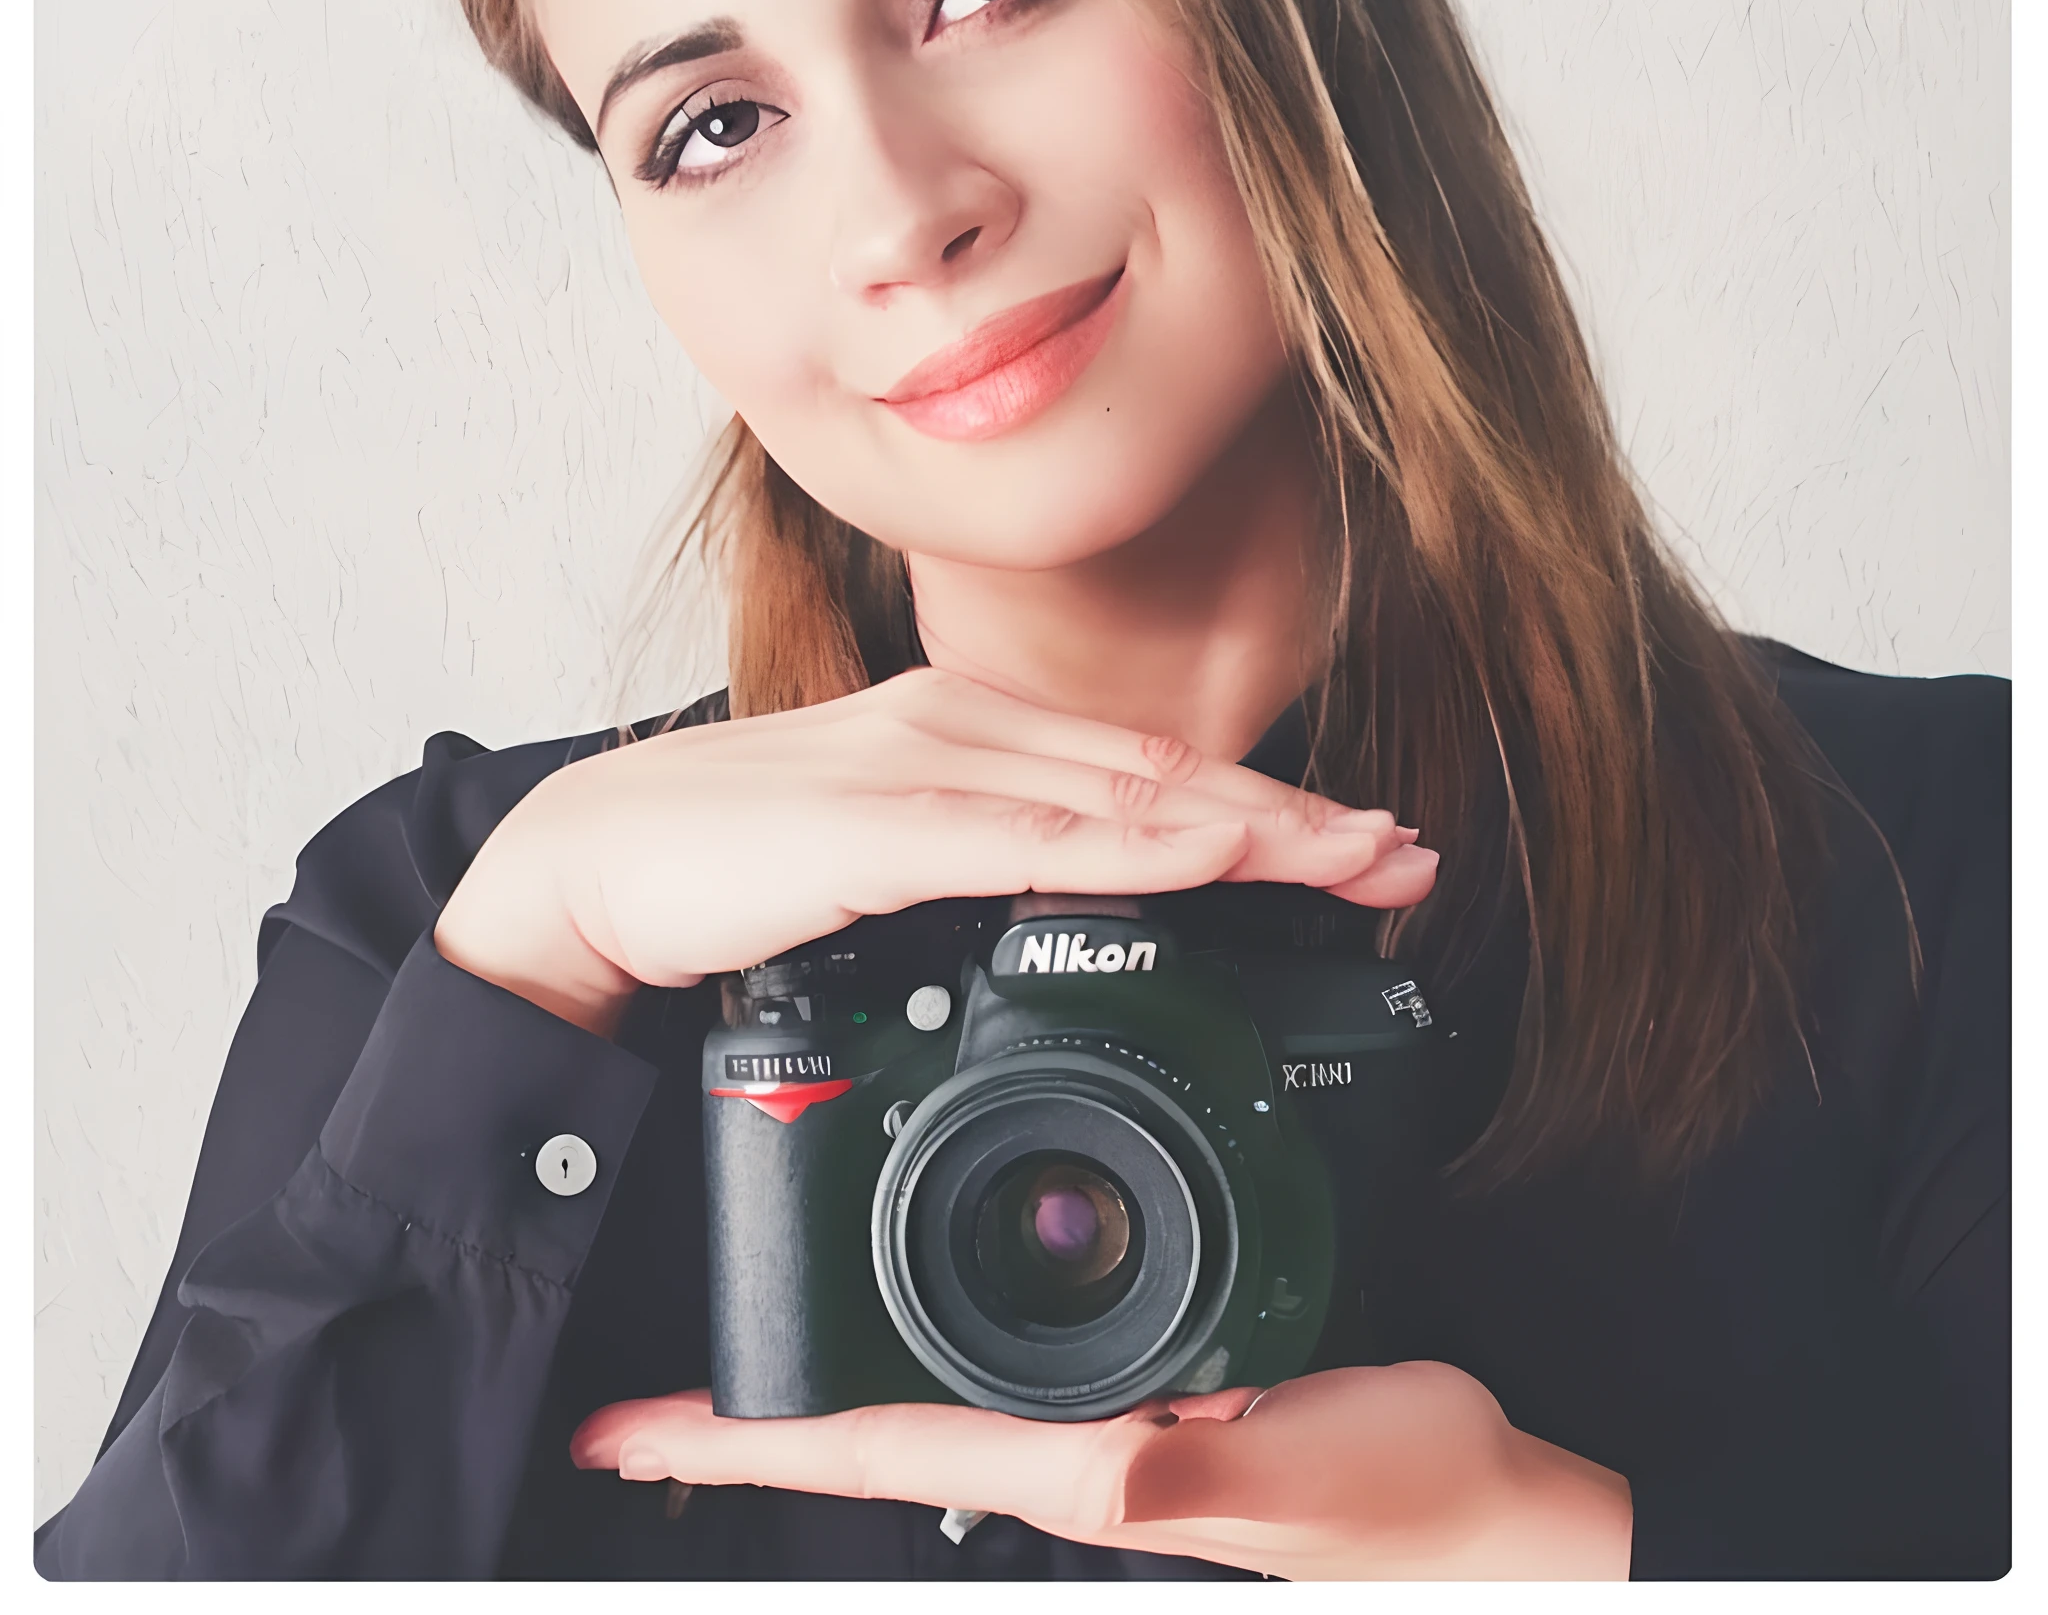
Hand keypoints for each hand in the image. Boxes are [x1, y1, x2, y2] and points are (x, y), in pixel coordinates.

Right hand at [435, 667, 1438, 1035]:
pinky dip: (1133, 849)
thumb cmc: (730, 861)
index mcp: (963, 729)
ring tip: (1358, 860)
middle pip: (1158, 773)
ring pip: (1119, 795)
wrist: (590, 863)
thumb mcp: (884, 851)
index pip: (1141, 768)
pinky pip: (1027, 838)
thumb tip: (1065, 892)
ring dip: (1252, 830)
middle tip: (1404, 854)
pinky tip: (1213, 860)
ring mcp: (918, 769)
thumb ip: (977, 858)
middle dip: (1294, 819)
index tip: (1352, 844)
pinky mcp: (872, 827)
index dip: (1258, 805)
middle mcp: (958, 727)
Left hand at [569, 1364, 1631, 1579]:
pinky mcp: (1146, 1379)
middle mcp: (1067, 1442)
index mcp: (1076, 1461)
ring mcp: (1100, 1415)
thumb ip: (1195, 1463)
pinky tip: (914, 1285)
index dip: (742, 1444)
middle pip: (867, 1422)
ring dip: (819, 1368)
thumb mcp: (1300, 1469)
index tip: (628, 1437)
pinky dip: (924, 1321)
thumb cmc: (1399, 1502)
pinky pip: (998, 1350)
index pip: (873, 1449)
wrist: (1479, 1507)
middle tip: (640, 1395)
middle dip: (747, 1411)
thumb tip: (1095, 1459)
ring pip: (922, 1386)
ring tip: (734, 1338)